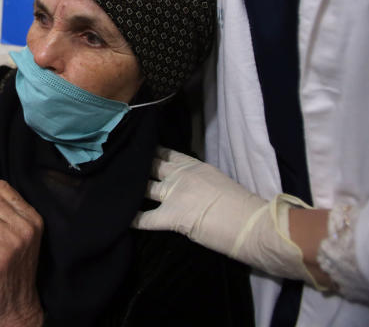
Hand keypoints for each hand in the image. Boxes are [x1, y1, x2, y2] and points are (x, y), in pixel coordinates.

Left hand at [134, 147, 325, 287]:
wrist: (252, 223)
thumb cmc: (242, 205)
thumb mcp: (218, 181)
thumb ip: (199, 179)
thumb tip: (189, 185)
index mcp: (194, 166)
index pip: (166, 154)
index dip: (151, 151)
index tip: (137, 146)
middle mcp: (181, 175)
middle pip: (151, 166)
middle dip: (136, 165)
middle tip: (118, 163)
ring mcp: (175, 194)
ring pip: (145, 187)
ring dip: (132, 187)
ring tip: (116, 185)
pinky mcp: (173, 216)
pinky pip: (146, 218)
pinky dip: (133, 219)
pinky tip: (121, 218)